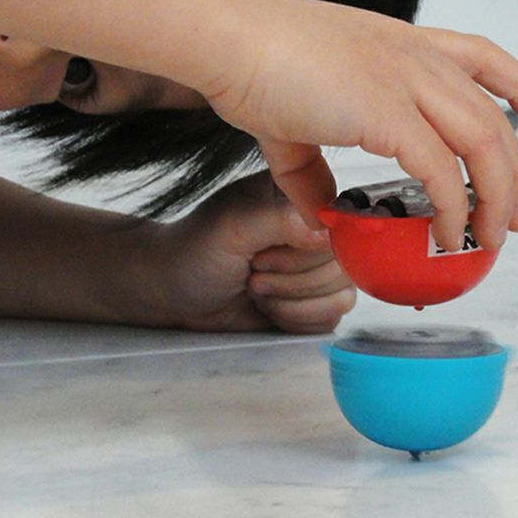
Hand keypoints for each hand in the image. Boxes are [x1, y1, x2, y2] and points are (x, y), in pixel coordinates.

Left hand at [154, 171, 355, 333]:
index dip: (306, 252)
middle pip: (344, 265)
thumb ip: (281, 220)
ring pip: (343, 294)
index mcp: (298, 197)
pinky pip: (332, 318)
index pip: (340, 224)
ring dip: (291, 301)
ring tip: (255, 287)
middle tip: (253, 272)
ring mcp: (315, 266)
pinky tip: (267, 307)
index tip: (264, 256)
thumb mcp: (232, 227)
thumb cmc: (193, 252)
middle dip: (291, 279)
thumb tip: (328, 231)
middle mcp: (313, 229)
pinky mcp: (313, 300)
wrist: (172, 293)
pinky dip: (295, 319)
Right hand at [207, 0, 517, 251]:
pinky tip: (448, 232)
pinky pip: (442, 170)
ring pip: (485, 141)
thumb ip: (310, 174)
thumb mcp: (290, 125)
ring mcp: (405, 79)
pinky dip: (454, 207)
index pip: (480, 56)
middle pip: (494, 114)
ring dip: (498, 196)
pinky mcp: (387, 111)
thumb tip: (318, 216)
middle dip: (516, 169)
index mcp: (396, 44)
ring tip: (491, 237)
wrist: (226, 38)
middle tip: (516, 212)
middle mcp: (412, 56)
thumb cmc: (249, 64)